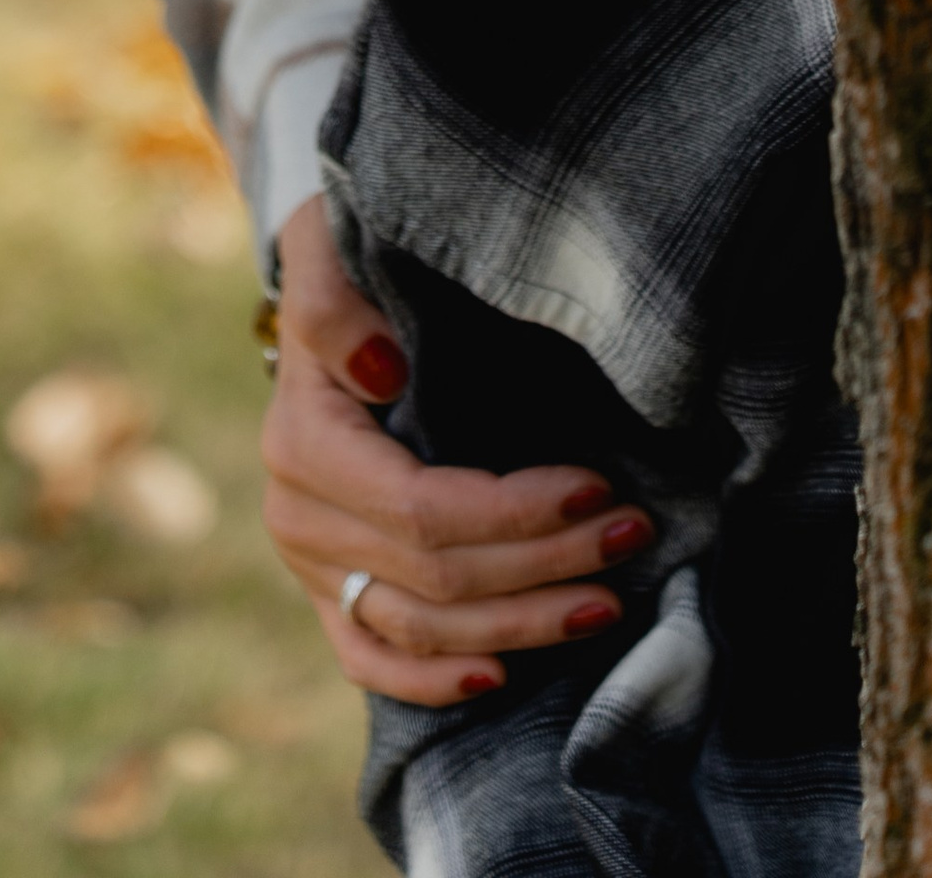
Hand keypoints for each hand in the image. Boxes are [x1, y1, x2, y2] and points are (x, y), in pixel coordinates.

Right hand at [261, 194, 647, 708]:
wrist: (330, 297)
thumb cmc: (349, 267)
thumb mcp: (333, 250)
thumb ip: (338, 304)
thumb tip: (381, 368)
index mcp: (304, 443)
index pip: (420, 509)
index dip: (514, 514)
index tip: (598, 488)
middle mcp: (299, 518)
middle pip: (436, 576)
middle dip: (544, 564)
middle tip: (632, 536)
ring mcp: (313, 567)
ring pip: (422, 628)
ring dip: (520, 624)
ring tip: (606, 602)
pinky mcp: (330, 593)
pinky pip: (372, 660)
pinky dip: (434, 680)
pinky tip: (501, 675)